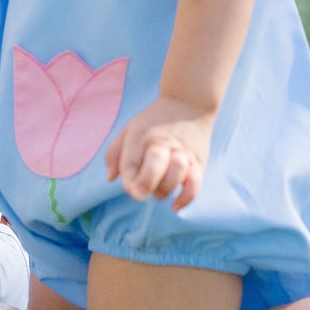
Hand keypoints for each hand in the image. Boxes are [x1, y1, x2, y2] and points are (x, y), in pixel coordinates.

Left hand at [105, 96, 213, 211]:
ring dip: (165, 189)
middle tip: (142, 191)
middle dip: (146, 183)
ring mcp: (182, 153)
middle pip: (155, 164)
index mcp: (141, 136)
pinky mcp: (198, 162)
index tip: (131, 188)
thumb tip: (111, 178)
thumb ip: (115, 153)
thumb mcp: (130, 129)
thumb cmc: (153, 123)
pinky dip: (185, 199)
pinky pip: (195, 184)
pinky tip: (175, 205)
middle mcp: (163, 143)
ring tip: (159, 189)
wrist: (189, 104)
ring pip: (176, 175)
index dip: (130, 181)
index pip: (131, 162)